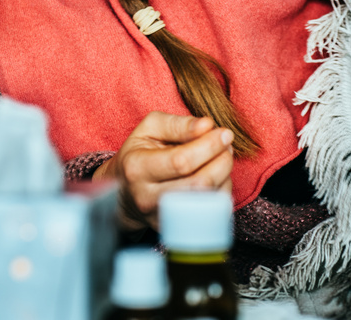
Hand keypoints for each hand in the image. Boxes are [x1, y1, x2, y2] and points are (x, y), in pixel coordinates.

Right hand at [93, 113, 234, 231]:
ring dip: (225, 175)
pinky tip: (217, 176)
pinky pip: (210, 211)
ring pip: (208, 199)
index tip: (225, 133)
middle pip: (199, 183)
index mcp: (137, 168)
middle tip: (227, 145)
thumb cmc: (139, 154)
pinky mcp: (176, 227)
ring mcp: (162, 216)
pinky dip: (222, 191)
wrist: (123, 192)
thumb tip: (207, 125)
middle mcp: (147, 197)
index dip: (209, 146)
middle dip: (222, 160)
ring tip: (222, 157)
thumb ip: (177, 124)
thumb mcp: (149, 129)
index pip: (181, 161)